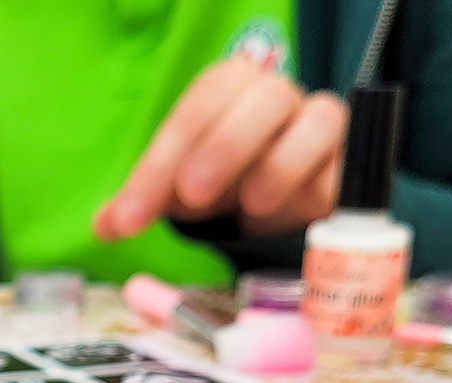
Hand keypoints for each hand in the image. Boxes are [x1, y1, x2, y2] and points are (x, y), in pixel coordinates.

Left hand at [93, 57, 347, 240]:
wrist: (276, 197)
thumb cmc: (221, 178)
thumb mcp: (173, 190)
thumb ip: (139, 203)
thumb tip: (103, 226)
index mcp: (228, 87)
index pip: (194, 113)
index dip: (158, 166)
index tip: (130, 218)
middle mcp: (277, 95)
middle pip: (262, 100)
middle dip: (224, 147)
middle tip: (192, 196)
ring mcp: (320, 124)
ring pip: (318, 120)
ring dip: (280, 163)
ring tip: (250, 205)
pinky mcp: (348, 164)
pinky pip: (341, 169)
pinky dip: (316, 191)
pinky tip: (289, 215)